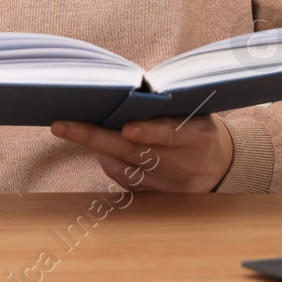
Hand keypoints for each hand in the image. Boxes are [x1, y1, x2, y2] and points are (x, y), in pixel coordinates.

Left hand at [50, 115, 233, 192]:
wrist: (219, 168)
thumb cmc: (199, 128)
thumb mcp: (196, 112)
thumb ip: (168, 104)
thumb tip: (129, 88)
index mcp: (193, 138)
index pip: (169, 135)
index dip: (149, 133)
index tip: (128, 130)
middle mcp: (176, 164)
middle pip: (131, 152)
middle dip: (94, 137)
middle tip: (62, 126)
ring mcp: (161, 183)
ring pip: (120, 166)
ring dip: (93, 146)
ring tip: (68, 127)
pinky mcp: (149, 194)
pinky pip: (120, 176)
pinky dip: (104, 158)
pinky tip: (92, 144)